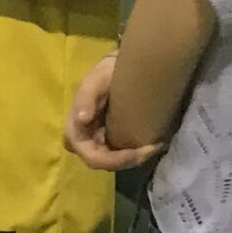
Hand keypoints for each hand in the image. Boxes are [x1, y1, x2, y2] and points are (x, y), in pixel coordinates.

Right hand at [64, 52, 164, 173]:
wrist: (117, 69)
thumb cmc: (104, 73)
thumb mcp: (95, 80)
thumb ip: (86, 97)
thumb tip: (82, 119)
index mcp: (75, 130)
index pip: (92, 157)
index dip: (115, 160)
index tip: (138, 151)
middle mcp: (84, 142)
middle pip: (105, 163)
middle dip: (130, 160)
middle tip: (153, 148)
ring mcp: (96, 143)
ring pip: (115, 162)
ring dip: (135, 158)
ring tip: (156, 144)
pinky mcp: (109, 141)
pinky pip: (121, 155)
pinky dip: (136, 153)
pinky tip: (153, 143)